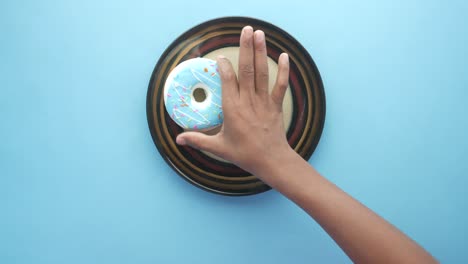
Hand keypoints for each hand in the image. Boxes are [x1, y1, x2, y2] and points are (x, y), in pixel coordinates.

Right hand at [176, 26, 291, 179]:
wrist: (271, 161)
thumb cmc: (244, 155)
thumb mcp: (218, 148)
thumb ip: (198, 140)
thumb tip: (178, 139)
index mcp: (233, 109)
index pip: (228, 80)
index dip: (224, 66)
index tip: (221, 57)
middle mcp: (248, 102)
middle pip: (247, 70)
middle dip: (246, 48)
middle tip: (245, 30)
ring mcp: (264, 102)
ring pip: (262, 73)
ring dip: (261, 52)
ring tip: (259, 34)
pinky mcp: (276, 105)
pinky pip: (281, 85)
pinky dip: (284, 70)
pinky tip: (284, 55)